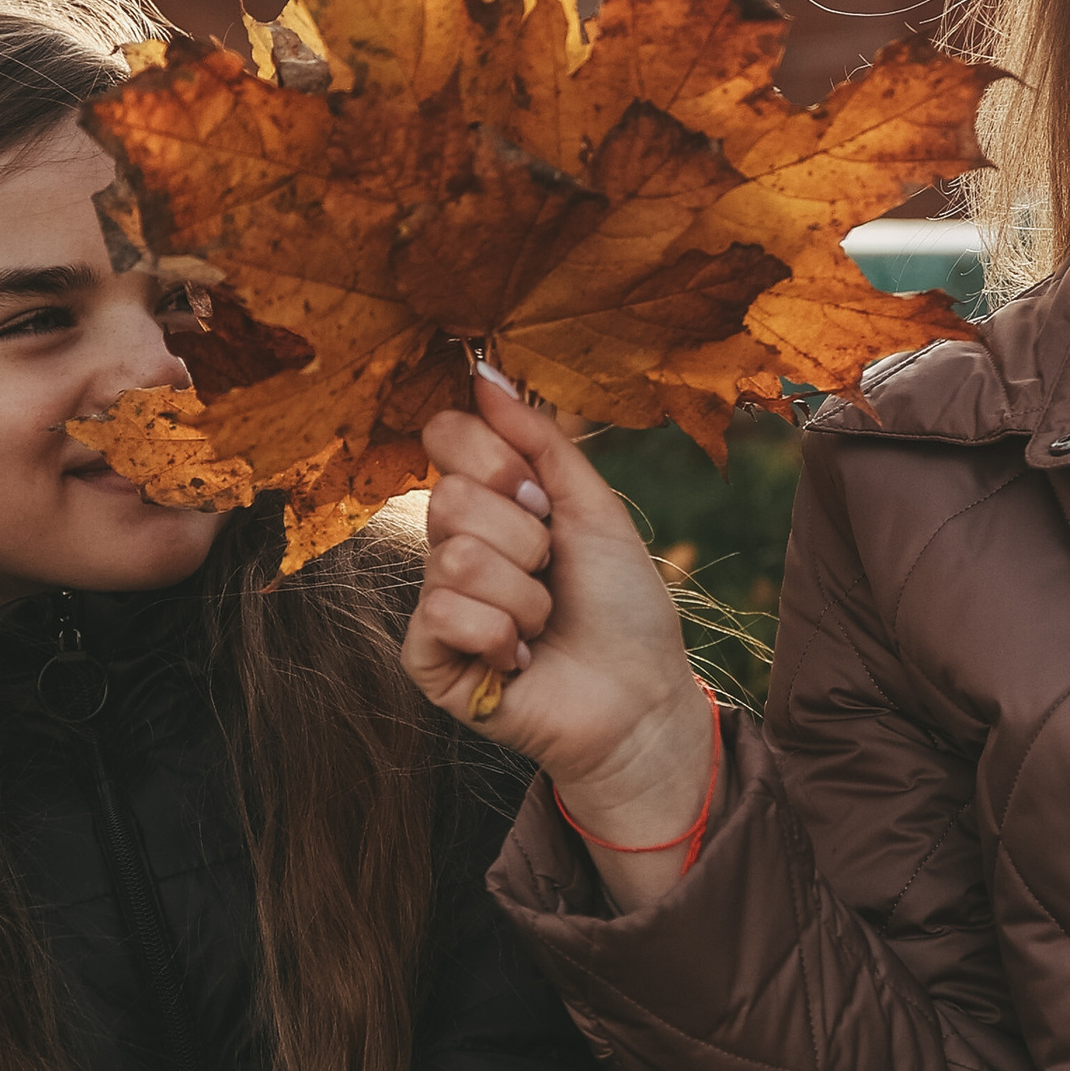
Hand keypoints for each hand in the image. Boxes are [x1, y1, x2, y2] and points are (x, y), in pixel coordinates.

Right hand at [404, 370, 718, 907]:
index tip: (543, 502)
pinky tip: (519, 658)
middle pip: (448, 499)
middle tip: (551, 571)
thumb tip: (484, 372)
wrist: (640, 698)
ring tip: (544, 622)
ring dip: (523, 595)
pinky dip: (499, 634)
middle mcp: (452, 545)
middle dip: (523, 538)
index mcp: (488, 503)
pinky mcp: (428, 659)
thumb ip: (540, 441)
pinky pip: (440, 614)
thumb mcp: (593, 508)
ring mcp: (436, 603)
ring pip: (451, 559)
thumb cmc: (623, 608)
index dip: (496, 462)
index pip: (446, 437)